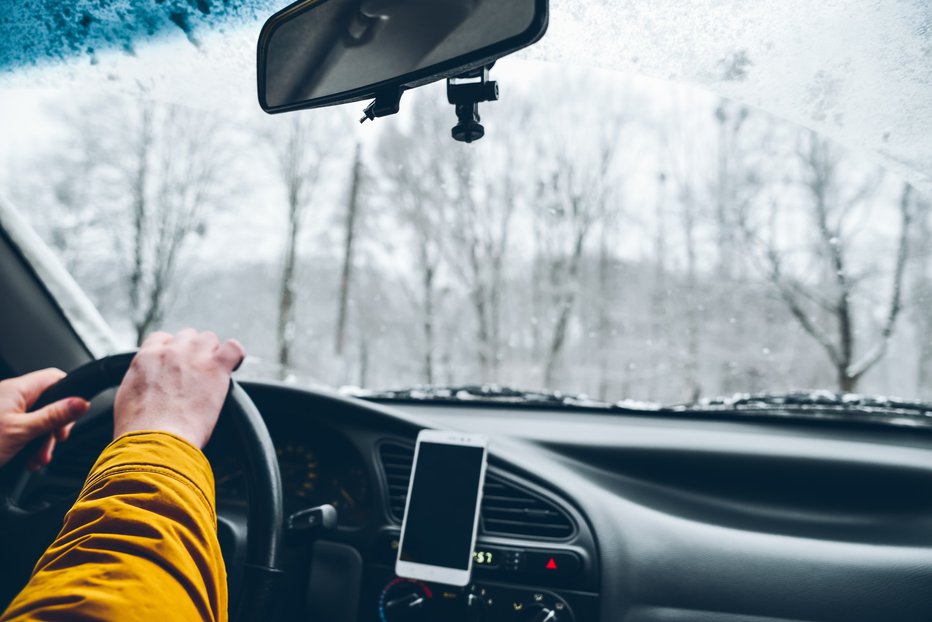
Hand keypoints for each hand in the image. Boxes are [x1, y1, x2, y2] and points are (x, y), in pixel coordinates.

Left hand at [0, 368, 89, 469]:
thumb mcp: (21, 431)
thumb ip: (53, 416)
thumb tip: (81, 402)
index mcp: (17, 389)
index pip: (55, 379)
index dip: (70, 395)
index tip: (73, 417)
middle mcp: (10, 397)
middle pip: (48, 403)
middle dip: (54, 428)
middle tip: (53, 444)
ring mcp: (4, 412)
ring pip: (36, 420)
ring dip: (41, 442)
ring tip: (36, 459)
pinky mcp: (0, 427)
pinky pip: (22, 431)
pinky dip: (28, 446)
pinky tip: (25, 460)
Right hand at [114, 329, 244, 448]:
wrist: (154, 440)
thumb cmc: (139, 429)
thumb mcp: (127, 398)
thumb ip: (139, 382)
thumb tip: (147, 387)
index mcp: (146, 357)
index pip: (161, 339)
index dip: (171, 352)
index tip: (175, 367)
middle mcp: (170, 351)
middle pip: (187, 337)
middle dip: (191, 352)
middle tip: (193, 375)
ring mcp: (194, 356)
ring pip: (208, 339)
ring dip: (211, 353)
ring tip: (210, 374)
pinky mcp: (215, 368)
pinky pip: (233, 349)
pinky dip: (235, 355)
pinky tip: (233, 366)